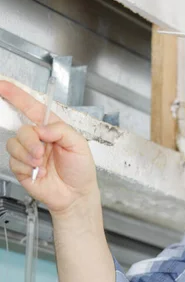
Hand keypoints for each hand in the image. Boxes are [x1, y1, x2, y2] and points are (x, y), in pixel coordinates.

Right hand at [1, 81, 97, 213]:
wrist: (77, 195)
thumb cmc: (81, 170)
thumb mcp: (79, 145)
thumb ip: (61, 130)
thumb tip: (41, 128)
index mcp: (52, 129)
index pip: (32, 108)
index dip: (16, 96)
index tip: (2, 86)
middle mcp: (39, 140)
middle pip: (22, 130)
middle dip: (30, 141)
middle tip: (41, 153)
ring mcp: (29, 154)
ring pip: (14, 145)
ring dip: (28, 155)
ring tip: (42, 165)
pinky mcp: (23, 169)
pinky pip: (14, 162)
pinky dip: (26, 167)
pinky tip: (39, 173)